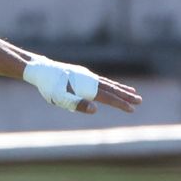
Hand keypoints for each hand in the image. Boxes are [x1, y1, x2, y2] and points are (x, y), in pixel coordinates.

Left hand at [22, 59, 141, 114]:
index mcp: (86, 87)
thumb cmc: (49, 87)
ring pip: (108, 83)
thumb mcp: (60, 99)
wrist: (40, 70)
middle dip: (126, 95)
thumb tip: (95, 110)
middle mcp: (89, 79)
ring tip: (132, 92)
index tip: (132, 109)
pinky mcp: (81, 73)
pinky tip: (111, 86)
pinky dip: (109, 83)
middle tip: (140, 101)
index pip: (108, 97)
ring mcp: (86, 75)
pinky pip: (100, 80)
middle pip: (112, 89)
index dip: (120, 104)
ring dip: (120, 88)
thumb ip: (78, 105)